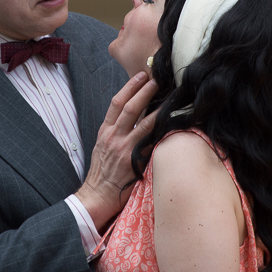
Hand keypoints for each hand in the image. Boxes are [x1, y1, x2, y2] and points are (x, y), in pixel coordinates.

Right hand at [76, 72, 158, 230]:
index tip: (141, 75)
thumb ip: (114, 132)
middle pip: (130, 107)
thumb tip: (130, 118)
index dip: (130, 87)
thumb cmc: (102, 172)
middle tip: (158, 78)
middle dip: (144, 91)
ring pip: (143, 122)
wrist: (97, 195)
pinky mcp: (134, 161)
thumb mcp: (102, 147)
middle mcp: (114, 136)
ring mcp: (124, 148)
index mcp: (105, 131)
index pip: (116, 103)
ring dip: (158, 108)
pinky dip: (163, 132)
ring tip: (170, 96)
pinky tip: (174, 124)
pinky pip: (151, 143)